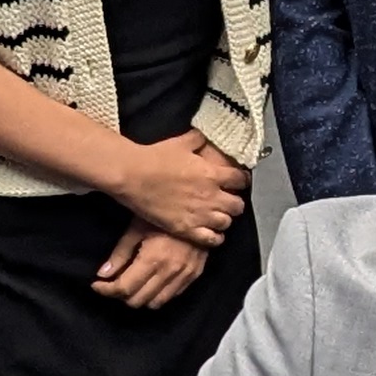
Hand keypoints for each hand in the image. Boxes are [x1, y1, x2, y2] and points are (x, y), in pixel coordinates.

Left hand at [91, 223, 212, 310]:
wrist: (200, 207)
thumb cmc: (162, 213)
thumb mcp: (136, 228)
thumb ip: (120, 254)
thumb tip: (102, 274)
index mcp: (153, 259)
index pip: (124, 288)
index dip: (106, 290)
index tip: (97, 285)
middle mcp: (169, 272)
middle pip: (138, 300)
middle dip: (120, 295)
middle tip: (113, 283)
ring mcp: (184, 276)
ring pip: (155, 303)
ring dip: (139, 297)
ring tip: (131, 284)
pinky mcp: (194, 275)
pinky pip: (171, 296)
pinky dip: (157, 294)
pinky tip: (151, 281)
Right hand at [111, 134, 247, 246]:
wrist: (133, 176)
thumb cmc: (155, 157)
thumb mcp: (181, 142)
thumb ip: (199, 140)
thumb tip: (206, 136)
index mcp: (213, 173)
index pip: (241, 180)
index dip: (242, 180)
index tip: (238, 180)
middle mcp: (211, 196)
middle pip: (238, 205)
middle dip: (236, 202)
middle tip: (229, 199)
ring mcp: (200, 214)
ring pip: (227, 222)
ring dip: (225, 218)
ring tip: (218, 215)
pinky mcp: (186, 229)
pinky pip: (211, 240)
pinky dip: (215, 237)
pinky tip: (212, 233)